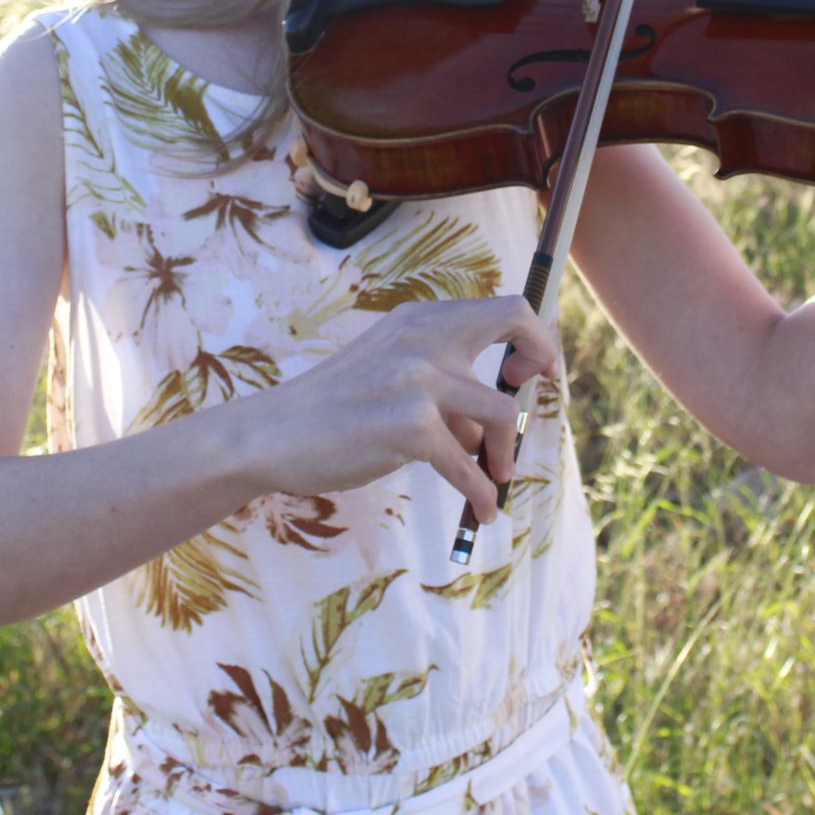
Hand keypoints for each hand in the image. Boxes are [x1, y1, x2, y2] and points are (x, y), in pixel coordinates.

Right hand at [244, 296, 560, 524]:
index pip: (503, 305)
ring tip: (496, 476)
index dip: (532, 335)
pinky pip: (469, 465)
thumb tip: (494, 425)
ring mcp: (416, 380)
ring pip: (500, 413)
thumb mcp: (390, 374)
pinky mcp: (409, 427)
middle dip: (541, 359)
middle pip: (514, 326)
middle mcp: (423, 338)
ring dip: (504, 451)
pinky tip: (482, 509)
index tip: (526, 370)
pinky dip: (481, 493)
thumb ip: (440, 385)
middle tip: (535, 395)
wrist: (274, 435)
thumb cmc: (334, 411)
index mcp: (419, 320)